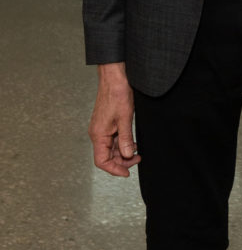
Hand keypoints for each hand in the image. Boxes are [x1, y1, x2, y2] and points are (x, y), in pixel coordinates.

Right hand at [88, 62, 140, 177]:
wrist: (114, 77)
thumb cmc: (117, 94)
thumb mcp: (125, 118)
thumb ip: (125, 139)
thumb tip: (126, 156)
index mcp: (98, 134)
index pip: (102, 161)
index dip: (114, 169)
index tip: (127, 172)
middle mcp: (97, 133)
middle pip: (106, 156)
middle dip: (121, 161)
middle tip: (137, 159)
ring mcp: (101, 128)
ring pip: (110, 148)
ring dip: (122, 152)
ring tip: (137, 151)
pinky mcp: (106, 123)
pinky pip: (112, 139)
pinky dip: (121, 143)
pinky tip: (131, 142)